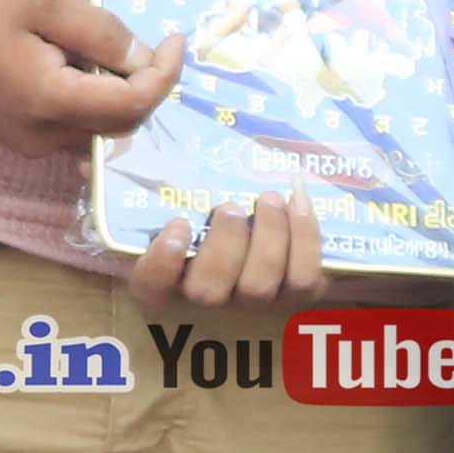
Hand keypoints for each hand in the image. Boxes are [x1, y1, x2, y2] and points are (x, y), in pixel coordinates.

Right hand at [0, 0, 184, 158]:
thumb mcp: (40, 0)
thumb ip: (99, 31)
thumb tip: (143, 57)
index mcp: (50, 104)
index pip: (133, 106)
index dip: (165, 74)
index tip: (177, 38)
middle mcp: (39, 138)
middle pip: (118, 126)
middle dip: (143, 85)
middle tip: (148, 39)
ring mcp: (21, 142)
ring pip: (93, 128)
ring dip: (113, 92)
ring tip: (102, 43)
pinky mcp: (9, 134)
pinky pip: (67, 125)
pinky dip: (86, 97)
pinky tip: (72, 57)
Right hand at [127, 190, 327, 311]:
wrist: (283, 234)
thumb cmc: (229, 212)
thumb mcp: (195, 199)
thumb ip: (178, 187)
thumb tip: (151, 148)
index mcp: (172, 275)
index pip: (149, 289)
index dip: (160, 265)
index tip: (178, 224)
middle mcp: (210, 301)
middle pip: (207, 291)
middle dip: (223, 245)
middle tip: (230, 207)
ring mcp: (253, 304)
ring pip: (258, 286)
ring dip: (266, 237)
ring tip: (269, 198)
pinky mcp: (296, 299)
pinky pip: (303, 280)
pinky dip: (303, 237)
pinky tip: (298, 201)